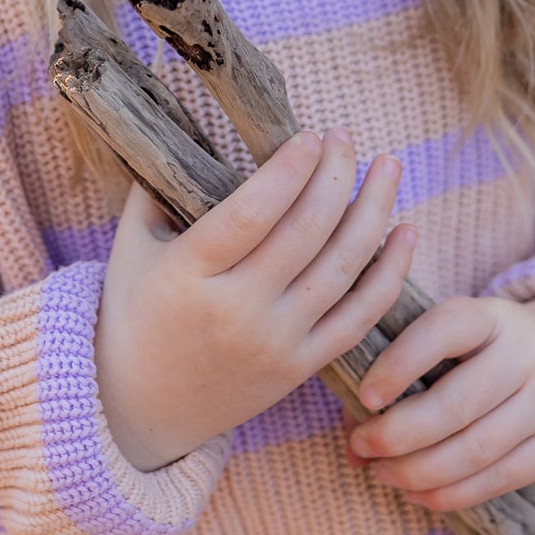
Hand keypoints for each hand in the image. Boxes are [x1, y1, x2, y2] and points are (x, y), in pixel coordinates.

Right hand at [95, 129, 416, 472]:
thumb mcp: (129, 250)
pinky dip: (389, 274)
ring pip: (340, 270)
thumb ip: (154, 189)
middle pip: (303, 234)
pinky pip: (358, 318)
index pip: (249, 215)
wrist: (140, 411)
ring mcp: (274, 343)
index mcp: (188, 275)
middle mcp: (235, 312)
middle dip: (334, 176)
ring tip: (387, 166)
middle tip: (344, 137)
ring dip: (372, 212)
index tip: (310, 136)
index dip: (287, 172)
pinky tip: (405, 231)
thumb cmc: (133, 314)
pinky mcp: (300, 368)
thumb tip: (179, 124)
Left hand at [343, 294, 534, 511]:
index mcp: (493, 314)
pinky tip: (418, 493)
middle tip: (361, 447)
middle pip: (456, 404)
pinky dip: (451, 494)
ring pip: (475, 449)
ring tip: (383, 474)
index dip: (398, 364)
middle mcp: (530, 351)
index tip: (363, 397)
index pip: (443, 330)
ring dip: (418, 471)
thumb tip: (350, 439)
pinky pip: (500, 479)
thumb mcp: (457, 340)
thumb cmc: (487, 353)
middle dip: (398, 434)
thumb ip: (403, 371)